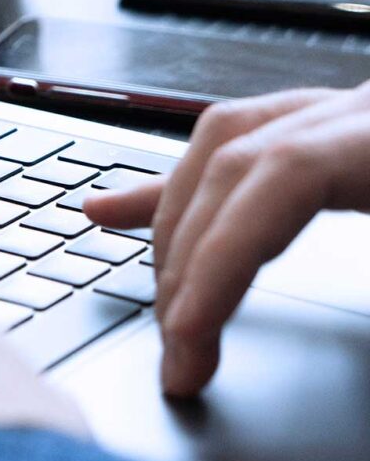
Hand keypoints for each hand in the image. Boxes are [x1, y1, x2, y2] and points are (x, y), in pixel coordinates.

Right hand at [85, 83, 369, 397]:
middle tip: (176, 351)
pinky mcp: (336, 133)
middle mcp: (358, 109)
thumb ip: (369, 286)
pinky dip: (177, 187)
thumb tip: (290, 337)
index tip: (187, 337)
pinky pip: (236, 146)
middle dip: (188, 264)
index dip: (219, 255)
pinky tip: (116, 211)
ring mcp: (341, 115)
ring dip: (171, 224)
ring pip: (221, 145)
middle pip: (234, 164)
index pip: (278, 175)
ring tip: (153, 297)